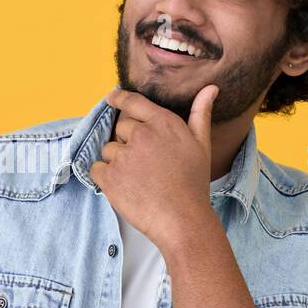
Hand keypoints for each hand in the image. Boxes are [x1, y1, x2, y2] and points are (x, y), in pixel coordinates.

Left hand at [89, 85, 218, 252]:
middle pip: (121, 128)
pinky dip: (104, 177)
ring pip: (108, 150)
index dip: (120, 98)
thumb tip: (210, 88)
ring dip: (117, 162)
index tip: (112, 97)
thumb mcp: (201, 145)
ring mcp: (123, 155)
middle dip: (128, 142)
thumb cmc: (194, 183)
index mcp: (162, 123)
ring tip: (138, 179)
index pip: (134, 102)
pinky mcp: (109, 176)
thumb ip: (200, 114)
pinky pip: (96, 168)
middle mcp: (141, 135)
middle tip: (144, 164)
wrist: (182, 220)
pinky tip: (124, 187)